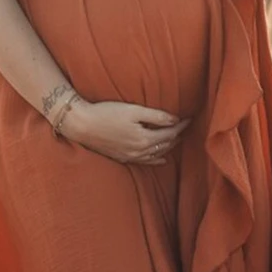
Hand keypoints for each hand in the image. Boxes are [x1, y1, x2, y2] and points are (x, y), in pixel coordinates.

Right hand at [58, 98, 192, 164]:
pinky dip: (156, 159)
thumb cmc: (106, 113)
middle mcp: (140, 151)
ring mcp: (131, 156)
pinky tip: (162, 159)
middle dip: (177, 135)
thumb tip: (176, 120)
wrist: (82, 125)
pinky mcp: (123, 157)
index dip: (181, 125)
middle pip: (165, 144)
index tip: (190, 118)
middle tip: (185, 126)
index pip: (170, 132)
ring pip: (157, 154)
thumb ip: (156, 116)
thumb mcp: (133, 110)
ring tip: (177, 138)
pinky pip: (145, 161)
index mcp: (144, 138)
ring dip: (168, 146)